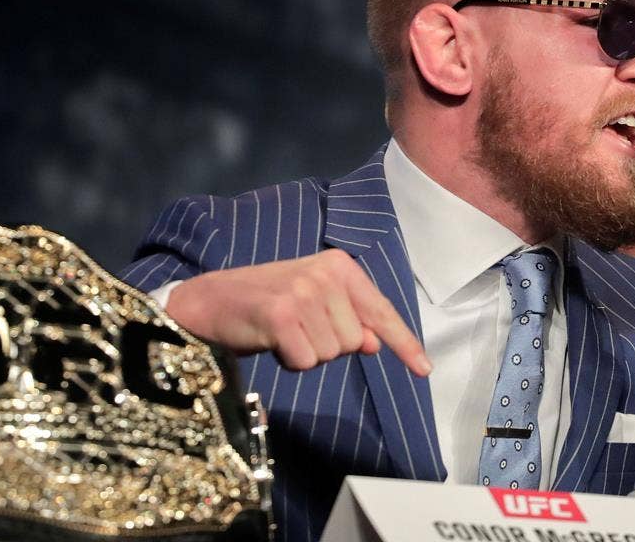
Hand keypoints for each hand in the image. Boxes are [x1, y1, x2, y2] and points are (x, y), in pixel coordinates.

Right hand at [164, 249, 432, 375]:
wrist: (210, 301)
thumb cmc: (265, 305)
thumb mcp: (313, 306)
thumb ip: (348, 320)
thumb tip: (373, 342)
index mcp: (339, 266)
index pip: (380, 310)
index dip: (404, 343)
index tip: (424, 369)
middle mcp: (325, 273)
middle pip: (354, 341)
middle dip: (327, 347)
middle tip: (295, 329)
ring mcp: (303, 292)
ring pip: (331, 354)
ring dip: (305, 354)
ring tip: (281, 332)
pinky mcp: (281, 314)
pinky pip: (306, 361)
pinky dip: (290, 361)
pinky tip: (271, 340)